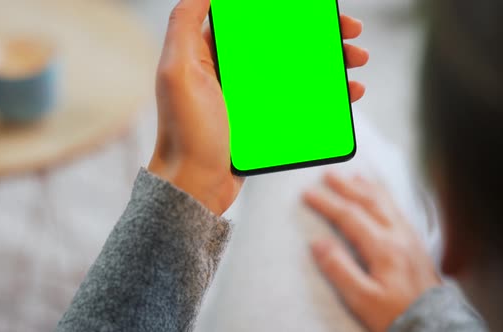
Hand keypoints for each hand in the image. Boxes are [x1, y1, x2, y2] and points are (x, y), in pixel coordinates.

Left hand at [150, 0, 368, 214]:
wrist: (194, 184)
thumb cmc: (186, 131)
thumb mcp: (177, 71)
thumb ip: (186, 23)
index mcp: (211, 51)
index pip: (256, 18)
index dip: (289, 10)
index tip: (319, 9)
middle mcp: (232, 69)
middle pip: (283, 40)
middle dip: (319, 34)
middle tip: (352, 34)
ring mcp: (250, 95)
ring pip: (297, 68)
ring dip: (330, 61)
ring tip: (358, 61)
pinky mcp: (264, 119)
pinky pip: (300, 98)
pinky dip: (325, 92)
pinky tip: (347, 91)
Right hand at [303, 173, 441, 331]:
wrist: (434, 326)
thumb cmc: (397, 314)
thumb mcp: (363, 298)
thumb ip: (339, 269)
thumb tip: (318, 243)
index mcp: (384, 247)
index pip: (349, 216)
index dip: (327, 203)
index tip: (308, 193)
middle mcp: (398, 236)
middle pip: (368, 202)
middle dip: (345, 186)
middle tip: (328, 175)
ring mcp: (410, 237)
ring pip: (386, 202)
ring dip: (366, 187)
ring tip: (353, 176)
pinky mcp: (416, 244)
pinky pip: (397, 210)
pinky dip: (384, 197)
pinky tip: (380, 197)